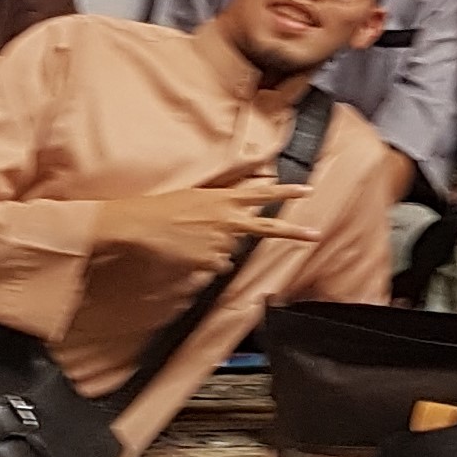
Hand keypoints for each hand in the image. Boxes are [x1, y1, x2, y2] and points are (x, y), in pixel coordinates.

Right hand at [95, 178, 314, 272]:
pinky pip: (214, 266)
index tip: (308, 189)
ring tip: (190, 240)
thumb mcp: (195, 198)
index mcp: (223, 198)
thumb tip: (232, 225)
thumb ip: (219, 208)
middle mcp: (228, 219)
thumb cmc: (162, 207)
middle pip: (266, 227)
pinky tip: (187, 253)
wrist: (140, 223)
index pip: (261, 193)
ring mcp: (221, 241)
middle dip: (293, 232)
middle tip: (316, 235)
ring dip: (215, 249)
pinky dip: (204, 263)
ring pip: (229, 252)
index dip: (286, 191)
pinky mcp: (210, 260)